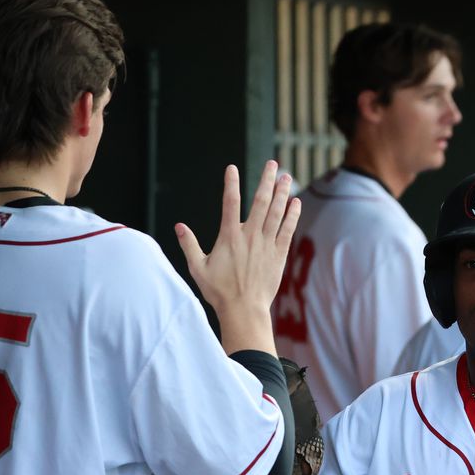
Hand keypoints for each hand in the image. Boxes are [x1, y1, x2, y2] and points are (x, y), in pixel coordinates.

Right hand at [175, 161, 300, 318]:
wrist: (244, 310)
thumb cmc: (219, 291)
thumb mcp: (197, 267)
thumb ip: (189, 244)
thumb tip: (178, 226)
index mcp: (229, 237)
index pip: (229, 203)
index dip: (231, 184)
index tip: (232, 168)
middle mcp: (250, 237)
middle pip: (261, 202)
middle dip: (267, 181)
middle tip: (273, 164)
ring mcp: (266, 245)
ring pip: (277, 213)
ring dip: (282, 193)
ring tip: (287, 176)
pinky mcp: (278, 255)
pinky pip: (287, 230)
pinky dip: (292, 215)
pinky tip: (295, 203)